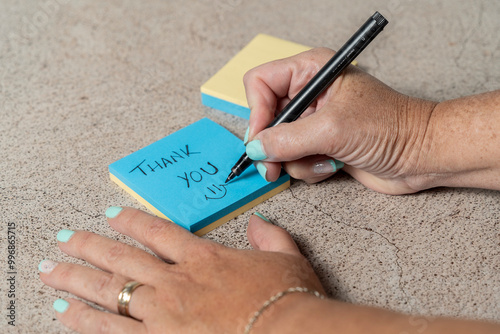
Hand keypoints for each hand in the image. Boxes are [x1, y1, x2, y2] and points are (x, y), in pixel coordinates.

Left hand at [39, 207, 324, 333]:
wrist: (288, 333)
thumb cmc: (288, 300)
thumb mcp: (286, 259)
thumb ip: (270, 238)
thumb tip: (259, 225)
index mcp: (203, 259)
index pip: (157, 231)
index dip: (131, 221)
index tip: (111, 215)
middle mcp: (176, 281)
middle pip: (121, 258)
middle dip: (88, 246)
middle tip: (64, 239)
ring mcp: (163, 313)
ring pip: (109, 292)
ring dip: (77, 281)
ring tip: (54, 274)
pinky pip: (114, 332)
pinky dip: (88, 323)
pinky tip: (68, 317)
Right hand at [243, 48, 437, 194]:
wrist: (422, 155)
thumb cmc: (391, 127)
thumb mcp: (332, 129)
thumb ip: (287, 139)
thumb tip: (256, 148)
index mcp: (312, 71)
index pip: (260, 82)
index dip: (257, 110)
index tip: (262, 137)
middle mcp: (310, 94)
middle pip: (266, 118)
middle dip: (272, 145)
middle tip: (273, 166)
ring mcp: (314, 122)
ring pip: (279, 144)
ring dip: (296, 160)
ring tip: (324, 159)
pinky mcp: (321, 145)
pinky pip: (295, 160)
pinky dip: (310, 169)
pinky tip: (333, 165)